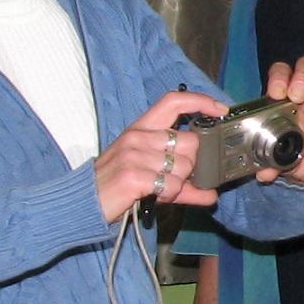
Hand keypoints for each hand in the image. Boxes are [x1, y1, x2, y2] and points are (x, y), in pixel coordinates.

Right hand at [96, 91, 225, 222]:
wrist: (84, 203)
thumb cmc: (116, 186)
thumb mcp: (147, 175)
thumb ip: (181, 183)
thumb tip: (211, 194)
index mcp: (140, 129)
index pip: (173, 101)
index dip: (200, 101)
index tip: (220, 110)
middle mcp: (138, 136)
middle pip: (189, 141)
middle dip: (190, 165)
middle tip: (174, 177)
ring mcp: (134, 154)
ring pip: (184, 165)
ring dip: (178, 184)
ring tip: (159, 189)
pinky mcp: (134, 175)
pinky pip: (172, 185)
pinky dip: (170, 195)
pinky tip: (154, 195)